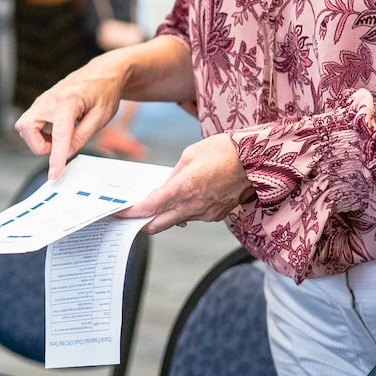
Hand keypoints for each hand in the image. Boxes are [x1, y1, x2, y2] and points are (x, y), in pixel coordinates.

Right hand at [14, 59, 128, 178]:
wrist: (102, 73)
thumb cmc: (104, 92)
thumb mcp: (101, 117)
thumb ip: (82, 137)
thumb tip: (65, 153)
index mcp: (69, 100)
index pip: (59, 135)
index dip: (56, 158)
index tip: (54, 174)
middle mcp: (50, 98)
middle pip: (27, 128)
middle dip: (40, 146)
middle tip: (61, 147)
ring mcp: (42, 100)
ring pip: (25, 127)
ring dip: (40, 140)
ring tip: (62, 138)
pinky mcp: (41, 103)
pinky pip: (30, 123)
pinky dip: (40, 133)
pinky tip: (57, 132)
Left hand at [118, 134, 253, 233]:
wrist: (257, 160)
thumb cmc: (223, 151)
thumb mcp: (189, 155)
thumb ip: (173, 176)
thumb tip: (164, 189)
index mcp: (183, 189)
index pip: (148, 208)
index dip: (131, 213)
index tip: (118, 214)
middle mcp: (193, 206)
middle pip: (157, 224)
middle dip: (142, 222)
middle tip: (132, 216)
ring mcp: (206, 214)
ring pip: (176, 220)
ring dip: (166, 214)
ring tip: (162, 199)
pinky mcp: (217, 216)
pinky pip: (194, 217)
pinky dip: (185, 210)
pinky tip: (188, 196)